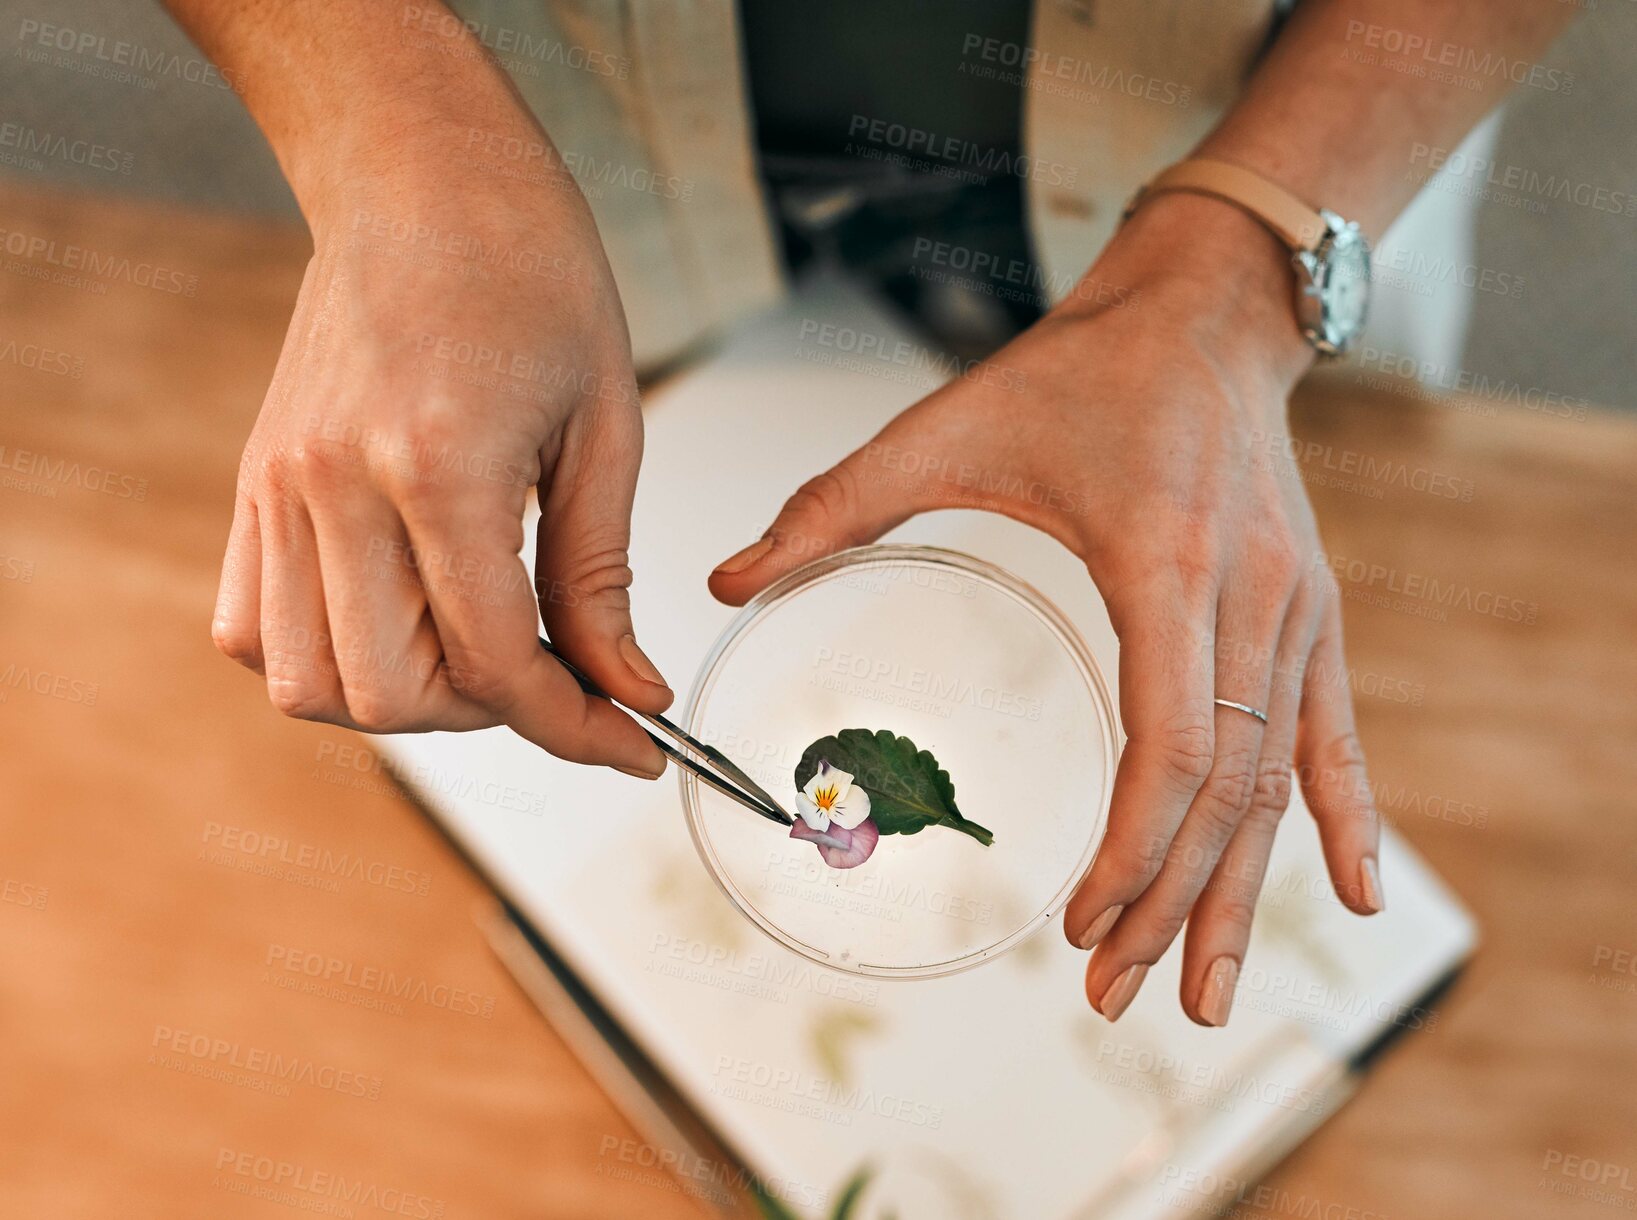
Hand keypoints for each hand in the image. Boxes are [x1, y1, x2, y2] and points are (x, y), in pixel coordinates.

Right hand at [211, 146, 669, 776]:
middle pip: (389, 695)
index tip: (629, 738)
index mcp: (437, 464)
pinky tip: (400, 620)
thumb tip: (623, 686)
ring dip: (405, 698)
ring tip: (479, 649)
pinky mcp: (255, 480)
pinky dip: (326, 657)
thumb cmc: (528, 267)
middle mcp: (335, 485)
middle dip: (490, 715)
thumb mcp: (606, 425)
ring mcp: (279, 486)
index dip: (573, 722)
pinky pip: (252, 627)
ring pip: (307, 682)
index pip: (492, 661)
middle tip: (557, 678)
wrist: (422, 173)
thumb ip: (601, 574)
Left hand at [710, 193, 1382, 1024]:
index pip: (1170, 742)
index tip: (1080, 924)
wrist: (1208, 309)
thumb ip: (834, 506)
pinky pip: (1336, 732)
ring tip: (1199, 993)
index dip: (1134, 849)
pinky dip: (1346, 817)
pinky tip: (1352, 893)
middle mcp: (1248, 596)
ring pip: (1279, 781)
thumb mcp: (949, 425)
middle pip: (1225, 789)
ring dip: (1238, 892)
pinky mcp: (1314, 609)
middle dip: (1170, 904)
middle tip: (1117, 998)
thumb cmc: (1079, 367)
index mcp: (1162, 560)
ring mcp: (1295, 607)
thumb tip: (724, 581)